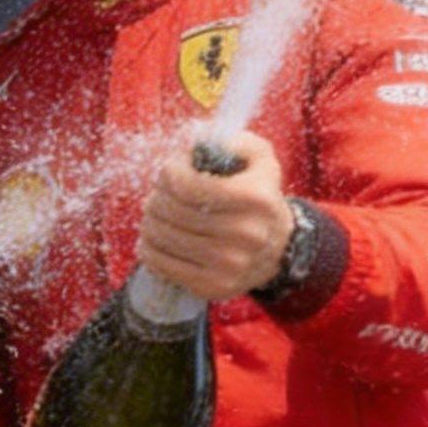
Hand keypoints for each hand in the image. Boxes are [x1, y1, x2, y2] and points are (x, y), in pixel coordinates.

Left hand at [135, 129, 294, 302]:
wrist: (279, 249)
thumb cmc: (258, 197)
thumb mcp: (258, 159)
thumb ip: (231, 140)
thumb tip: (196, 139)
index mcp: (255, 198)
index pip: (188, 185)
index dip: (169, 173)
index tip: (169, 170)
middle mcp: (245, 234)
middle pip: (171, 210)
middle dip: (157, 196)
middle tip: (159, 193)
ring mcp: (230, 264)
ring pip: (162, 236)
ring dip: (150, 220)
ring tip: (156, 214)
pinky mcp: (214, 286)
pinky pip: (161, 264)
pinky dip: (148, 248)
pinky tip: (153, 239)